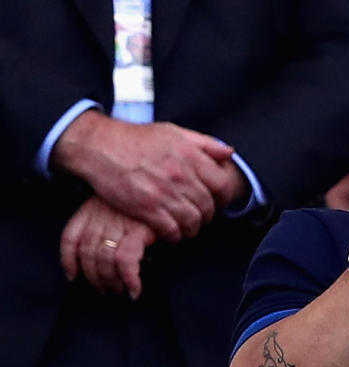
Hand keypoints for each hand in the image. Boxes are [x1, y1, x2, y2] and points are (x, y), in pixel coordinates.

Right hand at [52, 111, 236, 240]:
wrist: (101, 146)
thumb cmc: (137, 138)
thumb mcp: (175, 132)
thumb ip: (205, 143)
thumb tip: (229, 152)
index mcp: (191, 155)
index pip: (222, 185)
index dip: (224, 198)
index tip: (219, 202)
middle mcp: (180, 175)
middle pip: (207, 206)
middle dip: (207, 216)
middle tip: (202, 218)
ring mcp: (163, 192)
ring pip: (192, 221)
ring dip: (192, 228)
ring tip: (188, 228)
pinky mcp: (146, 207)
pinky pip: (170, 230)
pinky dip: (174, 235)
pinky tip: (171, 233)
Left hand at [60, 196, 156, 299]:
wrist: (166, 189)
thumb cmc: (145, 198)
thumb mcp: (117, 203)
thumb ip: (105, 221)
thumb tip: (98, 256)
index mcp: (91, 209)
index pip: (70, 238)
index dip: (68, 261)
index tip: (72, 276)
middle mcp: (100, 216)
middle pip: (87, 253)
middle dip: (93, 278)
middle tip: (104, 290)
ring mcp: (118, 223)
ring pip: (104, 260)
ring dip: (110, 281)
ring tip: (118, 291)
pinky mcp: (138, 230)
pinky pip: (126, 261)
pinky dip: (129, 279)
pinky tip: (134, 289)